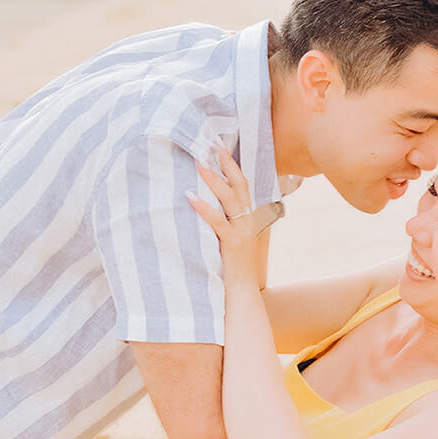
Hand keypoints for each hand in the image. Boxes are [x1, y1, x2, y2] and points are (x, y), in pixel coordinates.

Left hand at [187, 147, 267, 285]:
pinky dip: (204, 208)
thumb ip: (221, 220)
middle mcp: (247, 220)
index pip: (242, 184)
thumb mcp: (228, 238)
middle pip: (239, 184)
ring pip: (230, 199)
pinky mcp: (232, 244)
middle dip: (226, 163)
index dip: (232, 165)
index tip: (219, 147)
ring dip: (214, 180)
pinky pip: (218, 222)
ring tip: (198, 164)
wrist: (241, 292)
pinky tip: (190, 197)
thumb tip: (199, 200)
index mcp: (247, 217)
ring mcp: (242, 231)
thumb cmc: (231, 266)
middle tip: (210, 145)